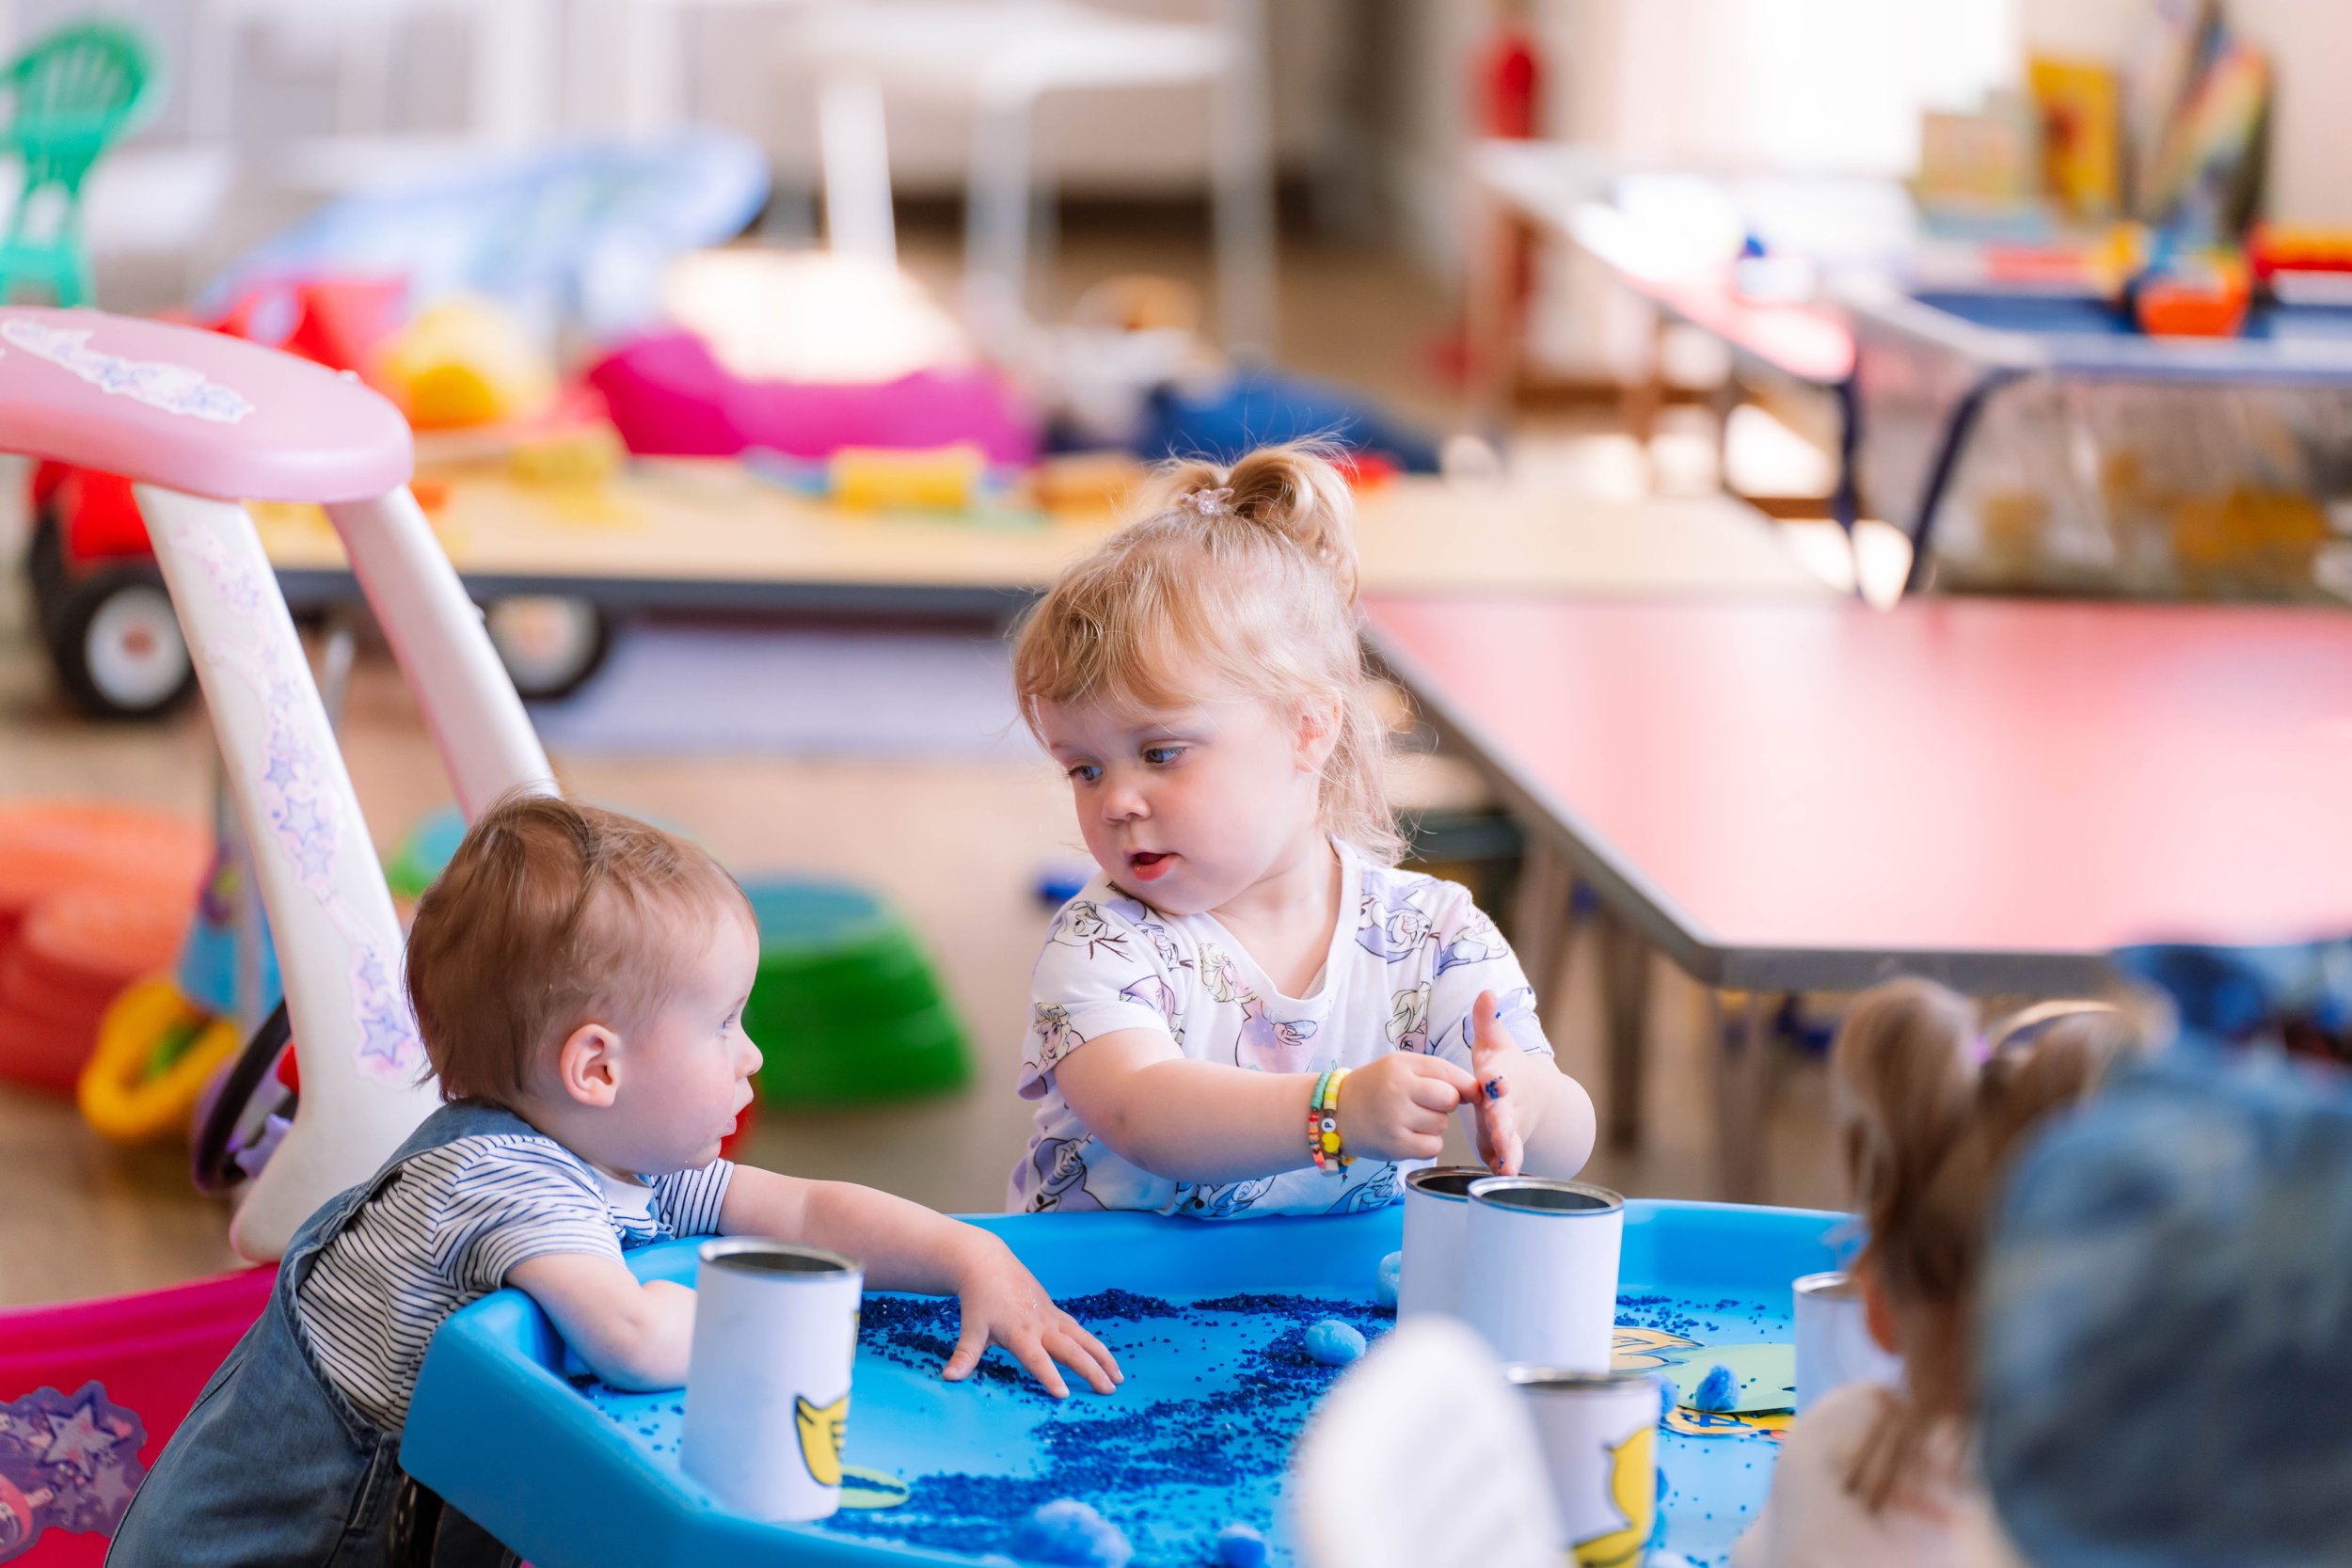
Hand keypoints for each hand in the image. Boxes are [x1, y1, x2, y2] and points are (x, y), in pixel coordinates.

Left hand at [941, 1235, 1122, 1398]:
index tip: (1062, 1395)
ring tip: (1118, 1377)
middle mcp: (1040, 1325)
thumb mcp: (970, 1327)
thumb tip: (949, 1378)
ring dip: (1102, 1357)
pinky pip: (1079, 1330)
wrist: (988, 1264)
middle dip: (1090, 1370)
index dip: (1049, 1376)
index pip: (1037, 1359)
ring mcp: (1051, 1317)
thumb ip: (965, 1355)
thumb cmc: (979, 1299)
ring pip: (1083, 1338)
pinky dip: (1094, 1344)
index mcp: (1020, 1332)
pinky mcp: (1055, 1312)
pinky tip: (1105, 1357)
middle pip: (1071, 1349)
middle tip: (1107, 1390)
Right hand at [1336, 1051, 1477, 1162]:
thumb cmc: (1375, 1087)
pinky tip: (1408, 1135)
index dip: (1465, 1086)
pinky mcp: (1396, 1146)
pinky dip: (1426, 1144)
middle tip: (1426, 1105)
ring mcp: (1396, 1120)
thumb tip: (1475, 1092)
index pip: (1449, 1073)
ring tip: (1409, 1119)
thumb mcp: (1400, 1066)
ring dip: (1433, 1125)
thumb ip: (1436, 1072)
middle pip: (1449, 1100)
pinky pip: (1433, 1147)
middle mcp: (1398, 1090)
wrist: (1336, 1113)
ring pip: (1442, 1125)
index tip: (1469, 1093)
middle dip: (1445, 1104)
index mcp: (1401, 1066)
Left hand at [1467, 989, 1525, 1176]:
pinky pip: (1507, 1159)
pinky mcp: (1507, 1145)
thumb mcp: (1493, 1042)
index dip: (1496, 1081)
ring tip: (1507, 1169)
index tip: (1493, 1082)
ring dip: (1509, 1154)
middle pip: (1506, 1115)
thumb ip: (1486, 1020)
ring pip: (1511, 1142)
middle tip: (1501, 1135)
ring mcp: (1510, 1126)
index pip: (1498, 1079)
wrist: (1534, 1095)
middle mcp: (1508, 1104)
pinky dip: (1505, 1169)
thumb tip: (1485, 991)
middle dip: (1503, 1124)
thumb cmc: (1504, 1066)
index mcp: (1501, 1078)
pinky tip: (1500, 1181)